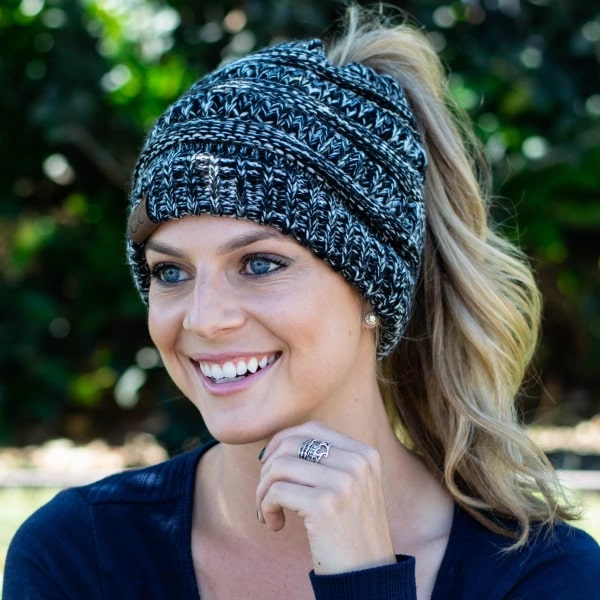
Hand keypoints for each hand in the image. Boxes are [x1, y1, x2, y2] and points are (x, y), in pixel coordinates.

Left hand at [256, 421, 395, 574]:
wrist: (368, 579)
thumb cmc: (350, 533)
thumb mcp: (351, 487)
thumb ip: (326, 461)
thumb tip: (275, 443)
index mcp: (365, 454)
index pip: (312, 428)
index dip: (283, 442)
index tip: (270, 466)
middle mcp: (357, 462)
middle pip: (291, 444)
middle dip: (268, 468)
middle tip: (266, 494)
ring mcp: (343, 482)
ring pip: (278, 466)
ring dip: (263, 491)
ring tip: (268, 512)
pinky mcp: (325, 505)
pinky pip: (276, 492)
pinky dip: (266, 507)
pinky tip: (275, 525)